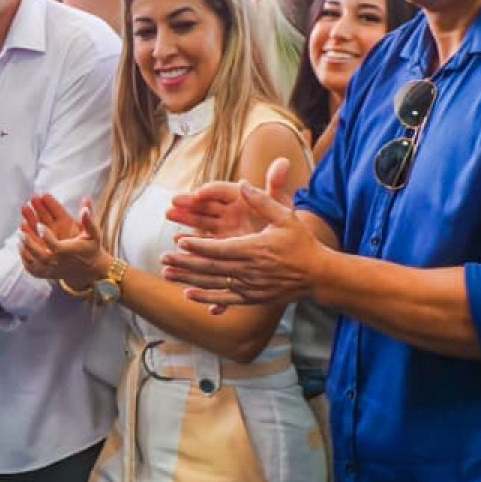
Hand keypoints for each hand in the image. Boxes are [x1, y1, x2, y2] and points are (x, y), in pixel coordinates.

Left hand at [19, 193, 110, 293]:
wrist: (89, 270)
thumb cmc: (90, 248)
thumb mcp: (93, 234)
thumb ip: (88, 221)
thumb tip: (85, 207)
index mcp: (69, 252)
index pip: (56, 246)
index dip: (47, 236)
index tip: (40, 225)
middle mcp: (59, 263)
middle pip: (42, 256)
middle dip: (30, 243)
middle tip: (21, 229)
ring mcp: (51, 270)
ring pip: (34, 262)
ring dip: (25, 247)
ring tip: (19, 233)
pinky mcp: (46, 274)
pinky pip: (32, 268)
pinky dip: (24, 257)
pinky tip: (20, 245)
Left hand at [163, 162, 319, 306]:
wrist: (318, 275)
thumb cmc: (301, 243)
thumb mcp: (286, 216)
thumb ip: (263, 200)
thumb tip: (242, 182)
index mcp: (256, 248)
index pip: (221, 248)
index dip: (199, 246)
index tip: (180, 241)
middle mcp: (250, 270)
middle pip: (211, 267)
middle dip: (184, 263)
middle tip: (162, 258)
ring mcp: (250, 286)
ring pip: (214, 283)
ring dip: (188, 279)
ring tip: (167, 274)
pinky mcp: (252, 297)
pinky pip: (225, 298)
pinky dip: (206, 297)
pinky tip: (188, 294)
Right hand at [165, 156, 295, 237]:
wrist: (285, 243)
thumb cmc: (283, 219)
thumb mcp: (280, 202)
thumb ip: (276, 183)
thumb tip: (283, 161)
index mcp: (240, 195)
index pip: (222, 189)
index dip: (210, 190)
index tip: (199, 193)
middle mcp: (228, 208)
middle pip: (206, 203)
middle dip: (189, 202)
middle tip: (174, 201)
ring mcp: (223, 225)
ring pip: (200, 219)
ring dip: (184, 217)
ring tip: (168, 214)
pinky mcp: (220, 241)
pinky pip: (204, 239)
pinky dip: (192, 239)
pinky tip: (177, 239)